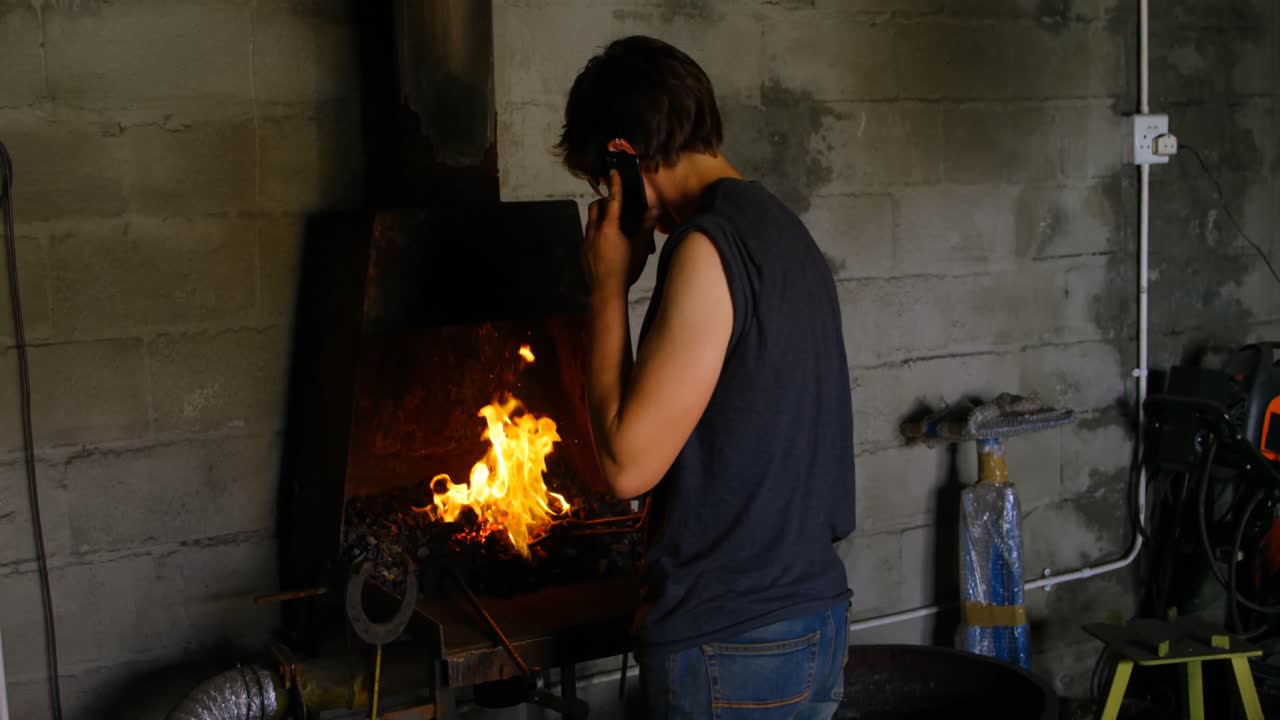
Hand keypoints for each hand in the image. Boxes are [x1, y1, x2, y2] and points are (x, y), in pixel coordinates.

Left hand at [584, 169, 654, 292]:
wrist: (606, 291)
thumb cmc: (626, 270)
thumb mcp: (641, 248)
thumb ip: (646, 227)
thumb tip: (653, 211)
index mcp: (609, 228)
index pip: (613, 200)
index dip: (614, 185)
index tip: (613, 173)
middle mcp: (594, 231)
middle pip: (595, 206)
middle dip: (604, 202)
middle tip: (616, 207)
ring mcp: (586, 242)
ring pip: (591, 221)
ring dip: (600, 218)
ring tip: (614, 227)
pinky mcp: (583, 252)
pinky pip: (588, 235)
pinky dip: (597, 232)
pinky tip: (607, 244)